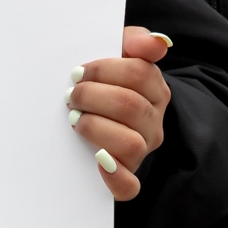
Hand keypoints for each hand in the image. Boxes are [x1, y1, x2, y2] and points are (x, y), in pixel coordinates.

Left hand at [70, 27, 171, 202]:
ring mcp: (143, 150)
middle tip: (71, 95)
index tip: (78, 72)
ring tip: (75, 120)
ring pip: (130, 144)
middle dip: (93, 97)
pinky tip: (98, 161)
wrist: (105, 117)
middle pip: (130, 106)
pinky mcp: (129, 176)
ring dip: (96, 129)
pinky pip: (130, 186)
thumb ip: (136, 41)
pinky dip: (115, 177)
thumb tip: (157, 42)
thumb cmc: (108, 82)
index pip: (139, 74)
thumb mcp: (121, 54)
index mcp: (155, 89)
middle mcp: (153, 122)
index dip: (103, 70)